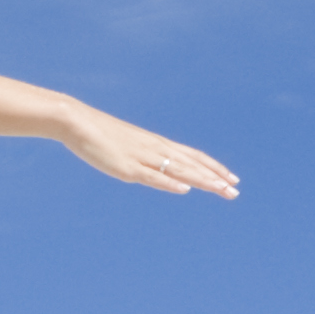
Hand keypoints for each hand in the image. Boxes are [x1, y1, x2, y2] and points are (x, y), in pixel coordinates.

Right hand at [59, 105, 239, 196]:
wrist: (78, 122)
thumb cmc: (102, 135)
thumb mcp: (130, 149)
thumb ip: (147, 162)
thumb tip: (160, 174)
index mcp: (157, 144)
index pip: (193, 156)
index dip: (213, 167)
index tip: (231, 178)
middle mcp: (155, 149)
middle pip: (192, 164)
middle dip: (215, 178)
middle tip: (236, 190)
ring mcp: (142, 158)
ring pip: (179, 170)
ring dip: (202, 180)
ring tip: (222, 190)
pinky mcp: (127, 167)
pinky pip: (152, 176)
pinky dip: (170, 183)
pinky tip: (185, 189)